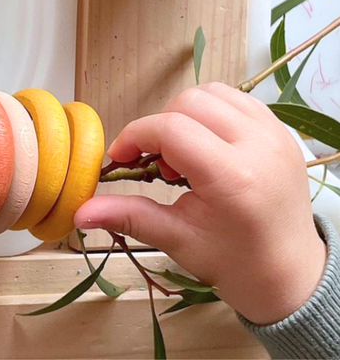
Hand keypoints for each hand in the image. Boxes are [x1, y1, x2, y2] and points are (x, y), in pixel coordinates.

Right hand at [74, 83, 326, 324]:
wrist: (290, 276)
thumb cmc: (233, 263)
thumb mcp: (176, 240)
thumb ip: (128, 216)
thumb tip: (79, 212)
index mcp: (233, 176)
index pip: (170, 129)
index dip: (135, 136)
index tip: (120, 159)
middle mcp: (259, 145)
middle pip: (190, 102)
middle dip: (159, 126)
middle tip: (157, 165)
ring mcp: (275, 134)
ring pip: (213, 93)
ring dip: (185, 115)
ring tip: (183, 155)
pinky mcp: (282, 132)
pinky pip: (237, 100)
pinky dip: (211, 114)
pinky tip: (204, 146)